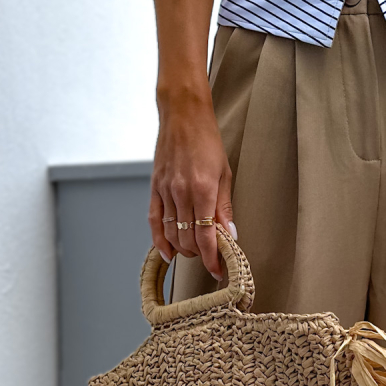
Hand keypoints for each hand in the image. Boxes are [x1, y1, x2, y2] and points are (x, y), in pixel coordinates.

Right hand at [148, 97, 234, 279]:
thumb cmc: (207, 141)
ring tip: (195, 252)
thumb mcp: (225, 174)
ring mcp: (165, 191)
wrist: (183, 115)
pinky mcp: (154, 188)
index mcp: (202, 190)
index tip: (218, 270)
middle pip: (187, 239)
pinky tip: (168, 253)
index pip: (206, 236)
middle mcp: (181, 193)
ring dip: (184, 249)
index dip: (212, 258)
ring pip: (172, 234)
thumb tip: (230, 236)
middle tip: (211, 256)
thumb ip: (225, 208)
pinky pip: (154, 221)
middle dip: (200, 254)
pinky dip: (160, 240)